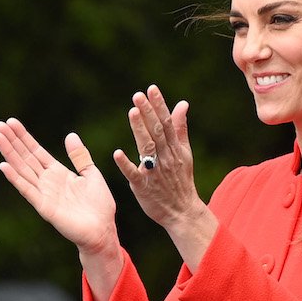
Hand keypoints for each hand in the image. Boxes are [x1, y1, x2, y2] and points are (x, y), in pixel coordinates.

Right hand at [0, 118, 119, 258]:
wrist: (102, 230)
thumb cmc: (99, 206)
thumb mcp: (91, 174)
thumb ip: (79, 156)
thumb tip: (70, 135)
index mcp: (57, 173)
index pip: (36, 151)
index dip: (24, 137)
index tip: (11, 123)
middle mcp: (47, 181)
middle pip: (25, 157)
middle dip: (12, 141)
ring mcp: (43, 193)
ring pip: (22, 169)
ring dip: (9, 153)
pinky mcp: (43, 206)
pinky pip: (26, 189)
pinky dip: (15, 178)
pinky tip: (4, 165)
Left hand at [111, 86, 204, 230]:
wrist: (182, 211)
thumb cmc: (180, 180)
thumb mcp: (184, 153)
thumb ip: (180, 129)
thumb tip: (182, 104)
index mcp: (174, 148)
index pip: (166, 122)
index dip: (159, 105)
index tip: (151, 88)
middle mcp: (166, 157)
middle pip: (157, 132)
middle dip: (148, 112)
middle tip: (138, 95)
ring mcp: (155, 172)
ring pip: (147, 148)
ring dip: (139, 130)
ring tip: (132, 112)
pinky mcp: (144, 187)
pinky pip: (134, 174)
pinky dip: (126, 164)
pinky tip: (117, 153)